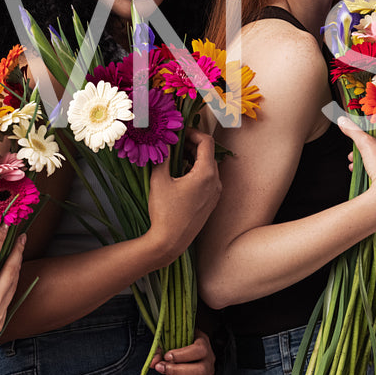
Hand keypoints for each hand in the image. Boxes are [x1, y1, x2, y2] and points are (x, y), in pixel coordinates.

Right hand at [147, 130, 221, 264]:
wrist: (170, 242)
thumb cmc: (164, 212)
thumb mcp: (159, 180)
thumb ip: (163, 157)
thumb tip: (163, 142)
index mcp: (206, 174)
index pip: (206, 142)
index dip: (193, 132)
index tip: (179, 133)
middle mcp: (216, 182)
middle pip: (208, 153)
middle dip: (191, 145)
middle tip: (173, 143)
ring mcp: (215, 193)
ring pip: (208, 167)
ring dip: (193, 159)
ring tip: (175, 159)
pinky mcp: (211, 203)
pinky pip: (208, 180)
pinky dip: (196, 172)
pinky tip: (180, 176)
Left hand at [154, 329, 215, 374]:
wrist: (190, 353)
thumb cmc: (179, 347)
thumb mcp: (171, 342)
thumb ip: (161, 351)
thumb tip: (153, 363)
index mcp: (203, 346)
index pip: (198, 351)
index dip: (182, 355)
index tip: (166, 357)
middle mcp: (209, 362)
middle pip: (200, 370)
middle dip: (178, 371)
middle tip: (162, 369)